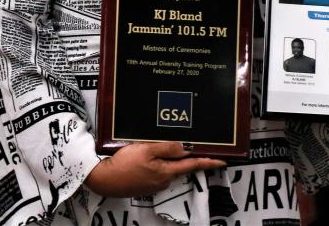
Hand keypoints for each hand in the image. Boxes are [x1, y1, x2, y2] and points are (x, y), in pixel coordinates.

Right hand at [84, 142, 224, 196]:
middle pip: (181, 166)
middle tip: (193, 144)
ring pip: (168, 168)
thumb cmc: (124, 163)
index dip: (209, 162)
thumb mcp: (146, 149)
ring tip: (162, 145)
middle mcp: (164, 180)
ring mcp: (155, 184)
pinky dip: (158, 163)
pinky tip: (148, 156)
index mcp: (167, 171)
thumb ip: (167, 148)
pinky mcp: (145, 184)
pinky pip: (158, 171)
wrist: (105, 180)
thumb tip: (185, 147)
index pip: (193, 165)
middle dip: (187, 157)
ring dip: (169, 159)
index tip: (223, 161)